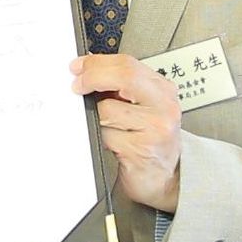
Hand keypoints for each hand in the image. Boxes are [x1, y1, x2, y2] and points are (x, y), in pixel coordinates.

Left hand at [73, 53, 184, 210]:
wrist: (164, 177)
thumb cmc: (150, 141)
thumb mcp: (143, 108)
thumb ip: (122, 87)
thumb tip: (88, 70)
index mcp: (163, 90)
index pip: (128, 64)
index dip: (97, 64)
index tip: (79, 68)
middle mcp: (164, 107)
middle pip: (124, 77)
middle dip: (93, 77)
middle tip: (77, 86)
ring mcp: (155, 129)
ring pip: (108, 110)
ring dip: (97, 117)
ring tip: (106, 125)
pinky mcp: (140, 150)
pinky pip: (106, 136)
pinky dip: (102, 138)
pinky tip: (112, 142)